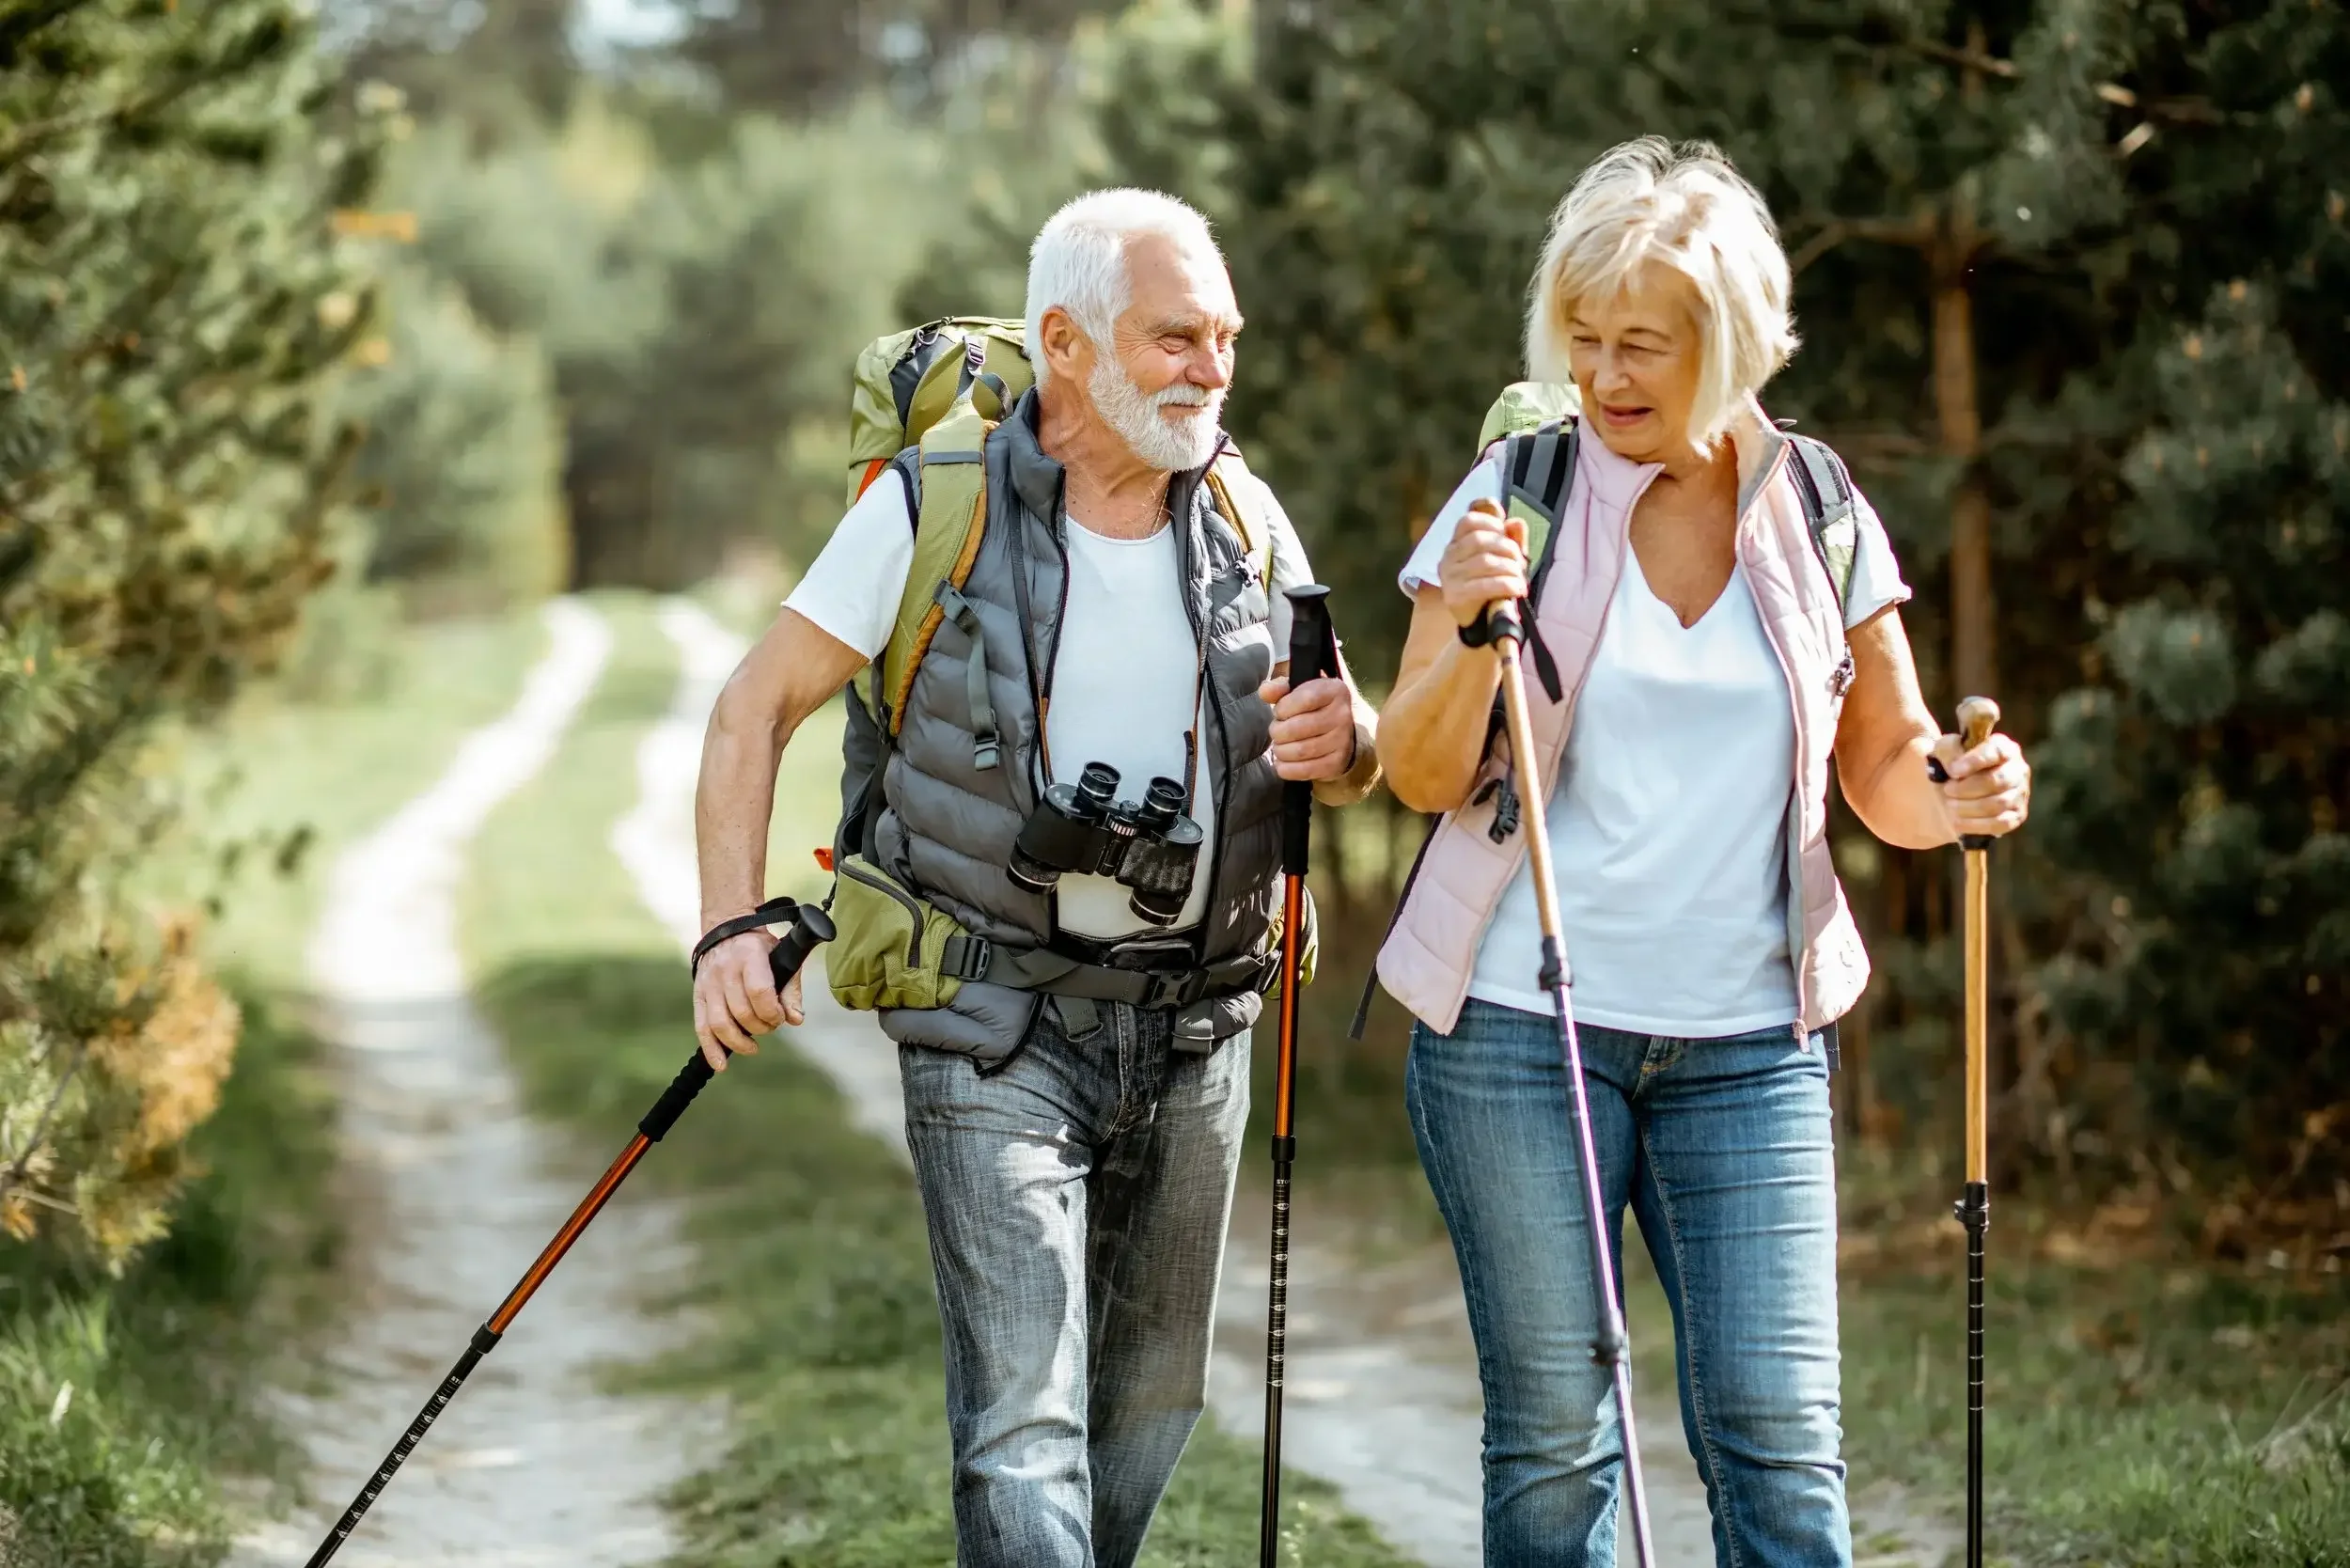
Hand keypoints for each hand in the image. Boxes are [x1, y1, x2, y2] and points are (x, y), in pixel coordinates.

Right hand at [690, 928, 804, 1071]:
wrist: (727, 929)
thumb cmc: (761, 949)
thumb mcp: (782, 957)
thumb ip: (791, 989)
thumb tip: (795, 1019)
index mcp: (749, 956)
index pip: (759, 991)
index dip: (772, 1011)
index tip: (780, 1016)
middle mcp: (725, 970)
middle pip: (741, 1011)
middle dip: (761, 1027)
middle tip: (770, 1025)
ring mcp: (708, 983)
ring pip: (720, 1023)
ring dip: (739, 1042)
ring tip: (753, 1046)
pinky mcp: (698, 996)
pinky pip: (701, 1027)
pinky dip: (711, 1049)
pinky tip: (721, 1065)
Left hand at [1257, 673, 1356, 780]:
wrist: (1338, 735)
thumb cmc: (1311, 709)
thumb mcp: (1297, 691)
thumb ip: (1279, 688)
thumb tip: (1265, 691)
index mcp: (1334, 690)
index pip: (1305, 698)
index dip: (1283, 708)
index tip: (1280, 712)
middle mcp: (1342, 714)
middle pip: (1298, 727)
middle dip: (1278, 731)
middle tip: (1277, 732)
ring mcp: (1342, 741)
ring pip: (1300, 751)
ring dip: (1281, 750)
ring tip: (1280, 746)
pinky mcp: (1337, 763)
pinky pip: (1305, 770)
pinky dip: (1287, 768)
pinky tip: (1282, 762)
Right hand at [1439, 499, 1527, 631]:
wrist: (1481, 624)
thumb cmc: (1493, 586)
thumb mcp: (1504, 558)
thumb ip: (1511, 538)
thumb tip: (1515, 523)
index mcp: (1457, 544)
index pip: (1468, 521)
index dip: (1490, 522)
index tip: (1506, 533)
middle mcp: (1448, 557)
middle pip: (1480, 540)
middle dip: (1508, 548)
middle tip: (1521, 564)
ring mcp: (1449, 577)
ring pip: (1485, 561)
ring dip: (1511, 569)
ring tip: (1521, 579)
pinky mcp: (1454, 596)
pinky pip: (1486, 584)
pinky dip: (1507, 585)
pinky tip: (1518, 589)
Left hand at [1931, 730, 2030, 840]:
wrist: (1952, 791)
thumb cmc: (1952, 765)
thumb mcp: (1945, 750)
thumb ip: (1948, 750)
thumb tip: (1955, 766)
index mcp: (2003, 747)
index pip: (1996, 751)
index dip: (1974, 761)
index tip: (1953, 771)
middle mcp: (2017, 769)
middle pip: (1997, 780)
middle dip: (1967, 788)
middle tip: (1947, 790)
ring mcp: (2020, 793)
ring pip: (1998, 804)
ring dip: (1968, 807)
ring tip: (1950, 806)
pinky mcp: (2016, 815)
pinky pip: (2000, 823)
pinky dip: (1976, 825)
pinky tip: (1957, 822)